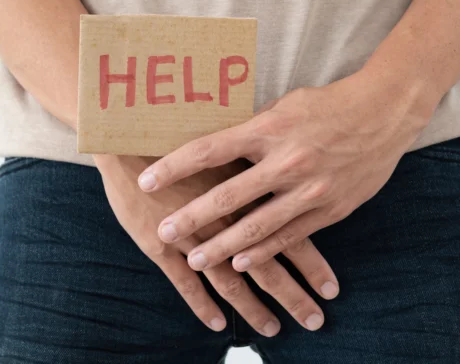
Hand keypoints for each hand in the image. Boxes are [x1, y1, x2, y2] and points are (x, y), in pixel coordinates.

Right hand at [95, 154, 339, 334]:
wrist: (127, 138)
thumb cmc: (179, 129)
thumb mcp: (225, 142)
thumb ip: (257, 159)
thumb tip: (287, 161)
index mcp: (247, 195)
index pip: (290, 235)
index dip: (312, 265)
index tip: (332, 289)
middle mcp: (226, 220)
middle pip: (268, 266)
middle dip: (294, 296)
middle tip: (315, 321)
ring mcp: (194, 236)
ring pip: (230, 283)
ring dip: (254, 310)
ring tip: (273, 330)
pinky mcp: (160, 247)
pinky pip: (185, 285)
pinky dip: (201, 306)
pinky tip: (216, 325)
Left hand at [138, 69, 434, 272]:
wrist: (385, 114)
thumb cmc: (326, 105)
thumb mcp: (283, 106)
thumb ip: (251, 130)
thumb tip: (214, 144)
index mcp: (268, 129)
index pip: (209, 149)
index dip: (174, 167)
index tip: (146, 180)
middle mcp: (286, 161)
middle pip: (227, 195)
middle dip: (191, 217)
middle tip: (164, 232)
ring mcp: (309, 190)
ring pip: (257, 226)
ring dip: (222, 246)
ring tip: (194, 260)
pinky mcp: (330, 210)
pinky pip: (289, 237)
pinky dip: (263, 252)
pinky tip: (240, 264)